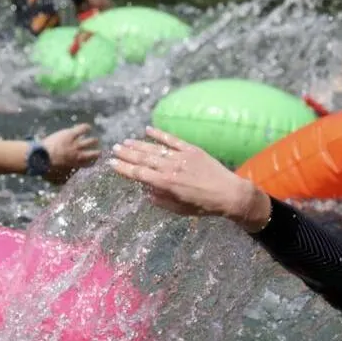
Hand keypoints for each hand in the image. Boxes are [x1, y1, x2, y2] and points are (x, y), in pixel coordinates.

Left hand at [40, 123, 101, 182]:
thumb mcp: (58, 180)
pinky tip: (88, 128)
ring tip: (95, 140)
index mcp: (77, 166)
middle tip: (98, 152)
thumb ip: (67, 180)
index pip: (91, 164)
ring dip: (93, 141)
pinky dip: (86, 128)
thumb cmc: (47, 171)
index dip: (94, 162)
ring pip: (91, 141)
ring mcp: (75, 144)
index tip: (94, 161)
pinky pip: (83, 129)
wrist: (39, 159)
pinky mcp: (70, 135)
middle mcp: (80, 155)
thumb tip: (71, 182)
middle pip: (96, 154)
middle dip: (98, 153)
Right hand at [110, 127, 269, 229]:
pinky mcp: (192, 149)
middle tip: (113, 149)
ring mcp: (181, 157)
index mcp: (166, 184)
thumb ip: (161, 200)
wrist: (230, 194)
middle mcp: (171, 168)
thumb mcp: (179, 210)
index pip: (139, 174)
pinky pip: (172, 139)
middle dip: (126, 154)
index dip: (123, 168)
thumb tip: (146, 191)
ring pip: (154, 148)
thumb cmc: (204, 206)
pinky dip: (159, 134)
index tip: (111, 164)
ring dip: (137, 144)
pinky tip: (147, 129)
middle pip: (143, 159)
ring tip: (125, 141)